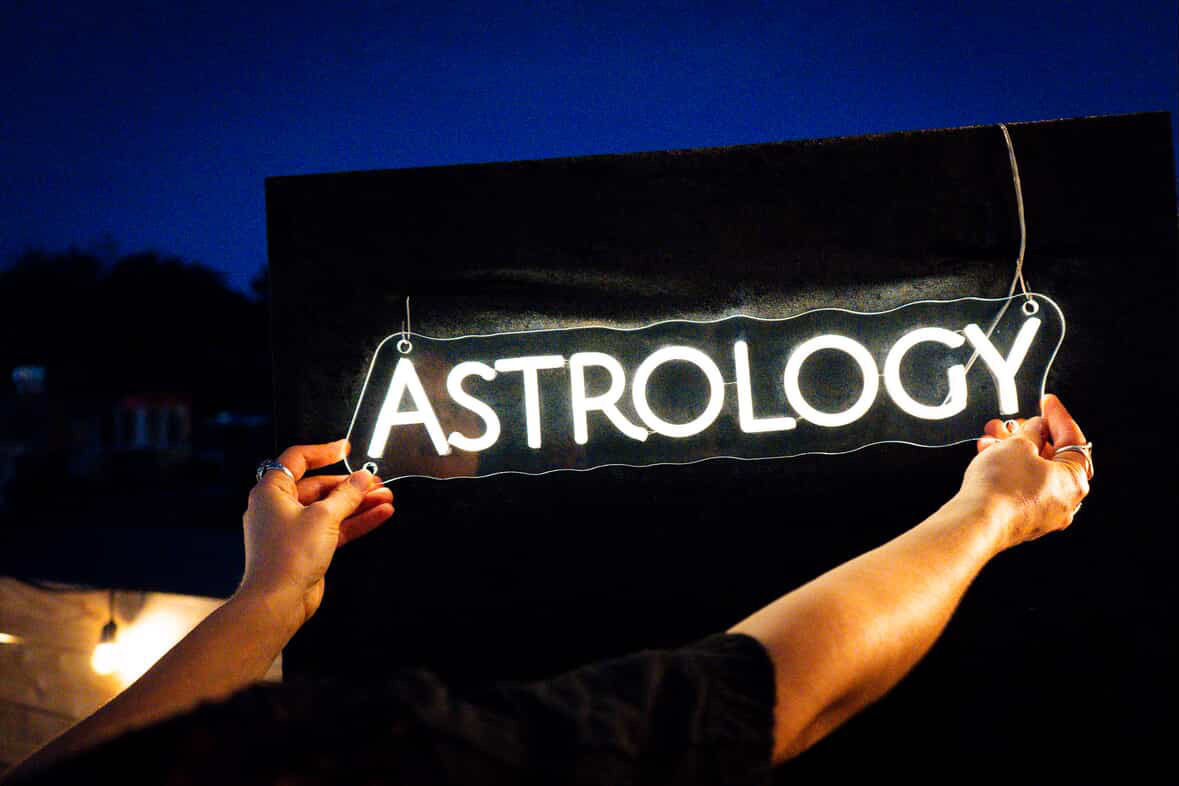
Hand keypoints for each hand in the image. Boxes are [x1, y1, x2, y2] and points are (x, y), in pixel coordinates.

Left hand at [240, 440, 393, 631]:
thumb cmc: (285, 559)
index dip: (323, 451)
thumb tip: (361, 479)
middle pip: (319, 485)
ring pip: (331, 507)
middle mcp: (279, 508)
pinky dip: (356, 521)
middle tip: (374, 481)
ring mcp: (294, 528)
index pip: (298, 459)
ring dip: (358, 502)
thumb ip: (347, 494)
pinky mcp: (307, 547)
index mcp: (271, 491)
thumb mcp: (323, 517)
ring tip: (384, 497)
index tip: (344, 449)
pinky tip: (378, 515)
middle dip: (350, 484)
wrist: (278, 601)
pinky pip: (335, 527)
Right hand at [960, 394, 1090, 549]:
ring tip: (993, 438)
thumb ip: (1032, 431)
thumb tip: (1036, 428)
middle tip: (1016, 423)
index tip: (1048, 403)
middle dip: (1029, 435)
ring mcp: (1043, 514)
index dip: (1058, 416)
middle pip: (1052, 458)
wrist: (977, 521)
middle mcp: (1065, 500)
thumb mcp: (1019, 444)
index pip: (1073, 440)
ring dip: (1013, 452)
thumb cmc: (1002, 487)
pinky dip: (1008, 471)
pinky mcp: (1022, 521)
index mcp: (1075, 480)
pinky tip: (989, 458)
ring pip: (1032, 473)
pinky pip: (1020, 488)